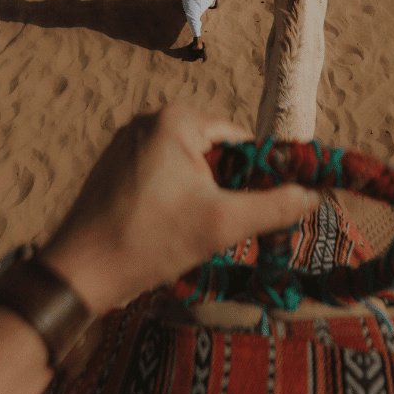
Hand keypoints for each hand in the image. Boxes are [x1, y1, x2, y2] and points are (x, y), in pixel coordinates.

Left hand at [42, 104, 318, 313]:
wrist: (78, 273)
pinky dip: (176, 200)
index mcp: (175, 120)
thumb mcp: (222, 224)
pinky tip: (168, 232)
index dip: (259, 174)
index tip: (265, 207)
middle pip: (214, 152)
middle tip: (226, 227)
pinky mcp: (114, 167)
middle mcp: (148, 120)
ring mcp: (126, 142)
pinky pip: (163, 175)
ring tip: (193, 233)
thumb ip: (275, 206)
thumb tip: (315, 196)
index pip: (240, 139)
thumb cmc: (149, 241)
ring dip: (202, 198)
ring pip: (189, 167)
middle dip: (227, 189)